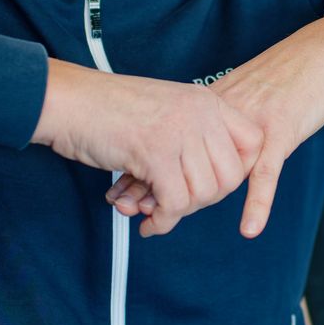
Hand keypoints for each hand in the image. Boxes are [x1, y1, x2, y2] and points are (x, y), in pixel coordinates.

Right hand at [31, 60, 263, 236]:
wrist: (70, 102)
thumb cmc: (108, 111)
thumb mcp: (166, 110)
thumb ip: (193, 135)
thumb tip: (214, 180)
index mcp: (205, 101)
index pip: (253, 142)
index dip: (239, 172)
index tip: (212, 184)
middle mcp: (199, 113)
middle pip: (231, 177)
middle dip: (204, 201)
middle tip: (177, 204)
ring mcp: (180, 132)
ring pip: (204, 193)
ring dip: (179, 212)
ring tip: (156, 211)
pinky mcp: (156, 154)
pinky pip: (175, 203)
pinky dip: (163, 221)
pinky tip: (149, 223)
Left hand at [108, 15, 323, 238]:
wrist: (319, 55)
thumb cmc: (282, 81)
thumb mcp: (235, 103)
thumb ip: (212, 127)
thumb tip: (187, 153)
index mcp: (210, 109)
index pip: (168, 144)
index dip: (144, 170)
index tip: (119, 191)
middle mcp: (224, 117)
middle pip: (184, 156)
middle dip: (152, 187)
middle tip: (131, 211)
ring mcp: (251, 127)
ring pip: (216, 170)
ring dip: (188, 199)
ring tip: (164, 221)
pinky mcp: (281, 133)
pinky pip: (267, 172)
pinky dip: (258, 202)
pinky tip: (250, 226)